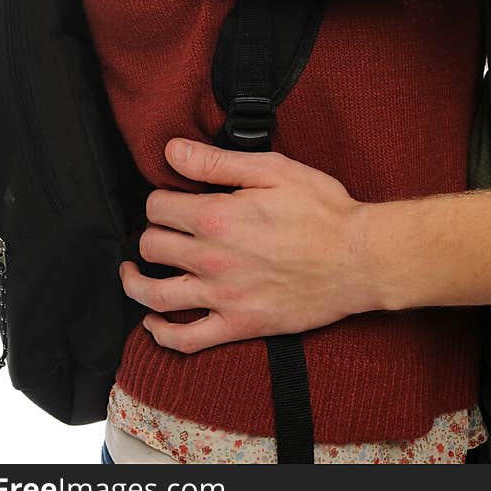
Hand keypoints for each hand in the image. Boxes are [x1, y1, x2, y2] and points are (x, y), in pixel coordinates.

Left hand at [120, 139, 371, 352]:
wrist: (359, 258)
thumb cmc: (322, 209)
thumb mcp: (273, 170)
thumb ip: (217, 161)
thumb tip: (172, 150)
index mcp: (218, 217)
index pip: (158, 207)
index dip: (160, 198)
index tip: (172, 198)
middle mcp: (212, 259)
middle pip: (152, 247)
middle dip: (152, 233)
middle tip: (163, 229)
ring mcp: (224, 297)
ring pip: (156, 296)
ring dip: (135, 283)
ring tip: (131, 273)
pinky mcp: (239, 326)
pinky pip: (187, 340)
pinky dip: (161, 335)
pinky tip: (153, 324)